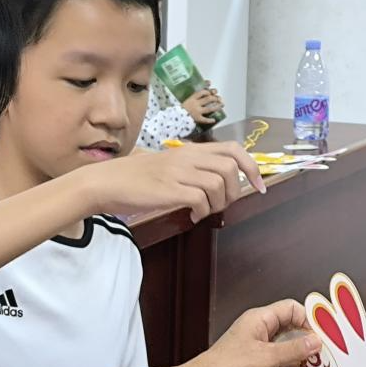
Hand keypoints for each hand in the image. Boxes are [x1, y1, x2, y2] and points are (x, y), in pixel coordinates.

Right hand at [79, 141, 263, 221]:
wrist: (106, 182)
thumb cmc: (135, 178)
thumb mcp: (167, 165)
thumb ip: (191, 169)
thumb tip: (216, 184)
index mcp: (189, 151)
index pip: (233, 149)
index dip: (252, 167)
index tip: (259, 185)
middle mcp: (187, 158)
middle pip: (231, 168)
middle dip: (236, 191)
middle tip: (223, 205)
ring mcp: (178, 173)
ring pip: (218, 185)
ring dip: (218, 204)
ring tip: (203, 211)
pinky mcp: (169, 190)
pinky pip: (200, 201)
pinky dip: (201, 213)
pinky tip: (190, 217)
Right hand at [182, 85, 223, 126]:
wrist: (175, 117)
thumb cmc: (181, 109)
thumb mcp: (187, 100)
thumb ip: (195, 97)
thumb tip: (203, 90)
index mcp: (192, 98)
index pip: (202, 92)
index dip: (208, 91)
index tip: (211, 92)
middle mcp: (195, 104)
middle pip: (207, 99)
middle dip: (215, 98)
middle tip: (219, 98)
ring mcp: (197, 111)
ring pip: (209, 108)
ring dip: (216, 107)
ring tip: (221, 105)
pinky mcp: (197, 119)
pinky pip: (204, 119)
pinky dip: (209, 120)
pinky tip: (214, 120)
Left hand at [189, 300, 322, 366]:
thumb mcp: (267, 358)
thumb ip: (294, 349)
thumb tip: (316, 341)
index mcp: (260, 319)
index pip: (292, 310)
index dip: (309, 322)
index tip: (322, 339)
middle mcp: (258, 331)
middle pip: (292, 336)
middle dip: (301, 357)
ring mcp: (254, 349)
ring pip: (284, 357)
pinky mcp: (251, 366)